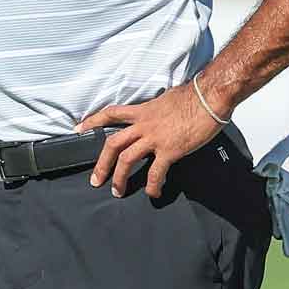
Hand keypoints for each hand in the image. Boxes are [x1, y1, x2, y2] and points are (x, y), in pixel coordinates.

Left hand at [79, 83, 224, 199]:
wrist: (210, 97)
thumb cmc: (193, 95)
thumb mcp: (166, 98)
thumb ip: (157, 107)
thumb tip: (158, 108)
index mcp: (142, 111)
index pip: (110, 114)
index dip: (93, 121)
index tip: (79, 129)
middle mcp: (143, 125)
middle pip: (112, 144)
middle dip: (101, 164)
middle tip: (96, 180)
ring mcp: (155, 138)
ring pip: (127, 159)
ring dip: (120, 178)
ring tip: (118, 191)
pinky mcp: (170, 150)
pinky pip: (156, 172)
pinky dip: (152, 185)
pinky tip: (153, 193)